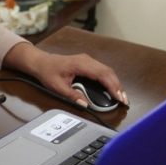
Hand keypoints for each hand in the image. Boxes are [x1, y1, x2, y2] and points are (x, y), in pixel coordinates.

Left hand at [3, 43, 127, 107]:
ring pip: (107, 70)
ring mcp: (88, 60)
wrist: (41, 62)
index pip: (102, 74)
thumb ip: (71, 95)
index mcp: (80, 64)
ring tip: (121, 96)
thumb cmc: (48, 72)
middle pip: (108, 72)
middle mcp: (86, 60)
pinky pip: (102, 70)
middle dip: (118, 86)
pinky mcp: (88, 63)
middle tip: (124, 100)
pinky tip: (113, 88)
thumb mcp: (57, 86)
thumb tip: (84, 104)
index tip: (119, 97)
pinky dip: (110, 79)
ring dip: (115, 83)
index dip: (112, 86)